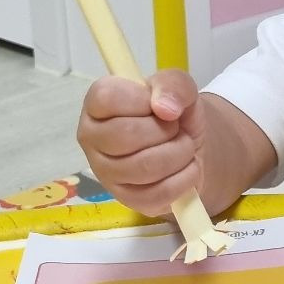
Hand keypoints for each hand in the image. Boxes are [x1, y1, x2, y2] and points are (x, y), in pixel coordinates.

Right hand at [77, 70, 207, 215]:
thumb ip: (174, 84)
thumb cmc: (175, 113)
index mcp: (97, 104)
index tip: (158, 105)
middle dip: (166, 130)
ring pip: (144, 167)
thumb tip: (165, 108)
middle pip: (126, 135)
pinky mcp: (126, 199)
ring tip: (184, 147)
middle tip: (176, 129)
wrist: (191, 146)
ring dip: (179, 154)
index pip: (107, 98)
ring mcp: (105, 172)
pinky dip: (184, 179)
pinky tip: (186, 168)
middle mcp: (92, 138)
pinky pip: (158, 193)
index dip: (141, 100)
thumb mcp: (180, 87)